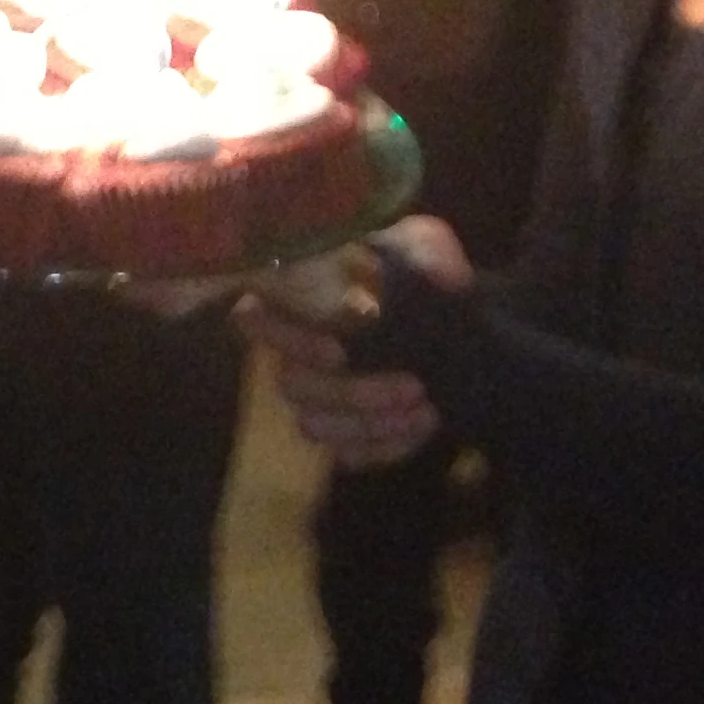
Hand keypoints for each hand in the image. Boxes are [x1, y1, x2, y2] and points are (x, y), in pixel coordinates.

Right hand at [233, 219, 465, 469]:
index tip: (338, 350)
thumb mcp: (426, 248)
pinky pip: (346, 454)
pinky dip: (384, 449)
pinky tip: (423, 427)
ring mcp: (315, 395)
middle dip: (353, 393)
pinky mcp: (342, 431)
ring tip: (424, 410)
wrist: (451, 323)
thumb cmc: (421, 273)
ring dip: (371, 425)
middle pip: (292, 385)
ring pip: (314, 426)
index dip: (282, 340)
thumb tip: (428, 274)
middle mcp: (293, 348)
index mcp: (297, 298)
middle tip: (413, 385)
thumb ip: (422, 251)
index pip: (252, 318)